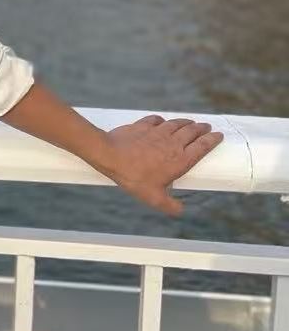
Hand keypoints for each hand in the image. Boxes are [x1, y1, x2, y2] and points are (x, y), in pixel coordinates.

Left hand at [100, 114, 223, 216]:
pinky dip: (161, 120)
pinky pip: (155, 120)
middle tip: (207, 127)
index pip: (202, 147)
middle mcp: (172, 143)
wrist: (111, 155)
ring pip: (176, 123)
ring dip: (185, 122)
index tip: (219, 135)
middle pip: (192, 132)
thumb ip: (169, 205)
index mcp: (180, 159)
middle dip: (202, 129)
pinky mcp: (143, 125)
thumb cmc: (134, 177)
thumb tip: (180, 211)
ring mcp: (157, 132)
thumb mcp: (154, 198)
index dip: (212, 140)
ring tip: (191, 122)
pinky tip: (161, 121)